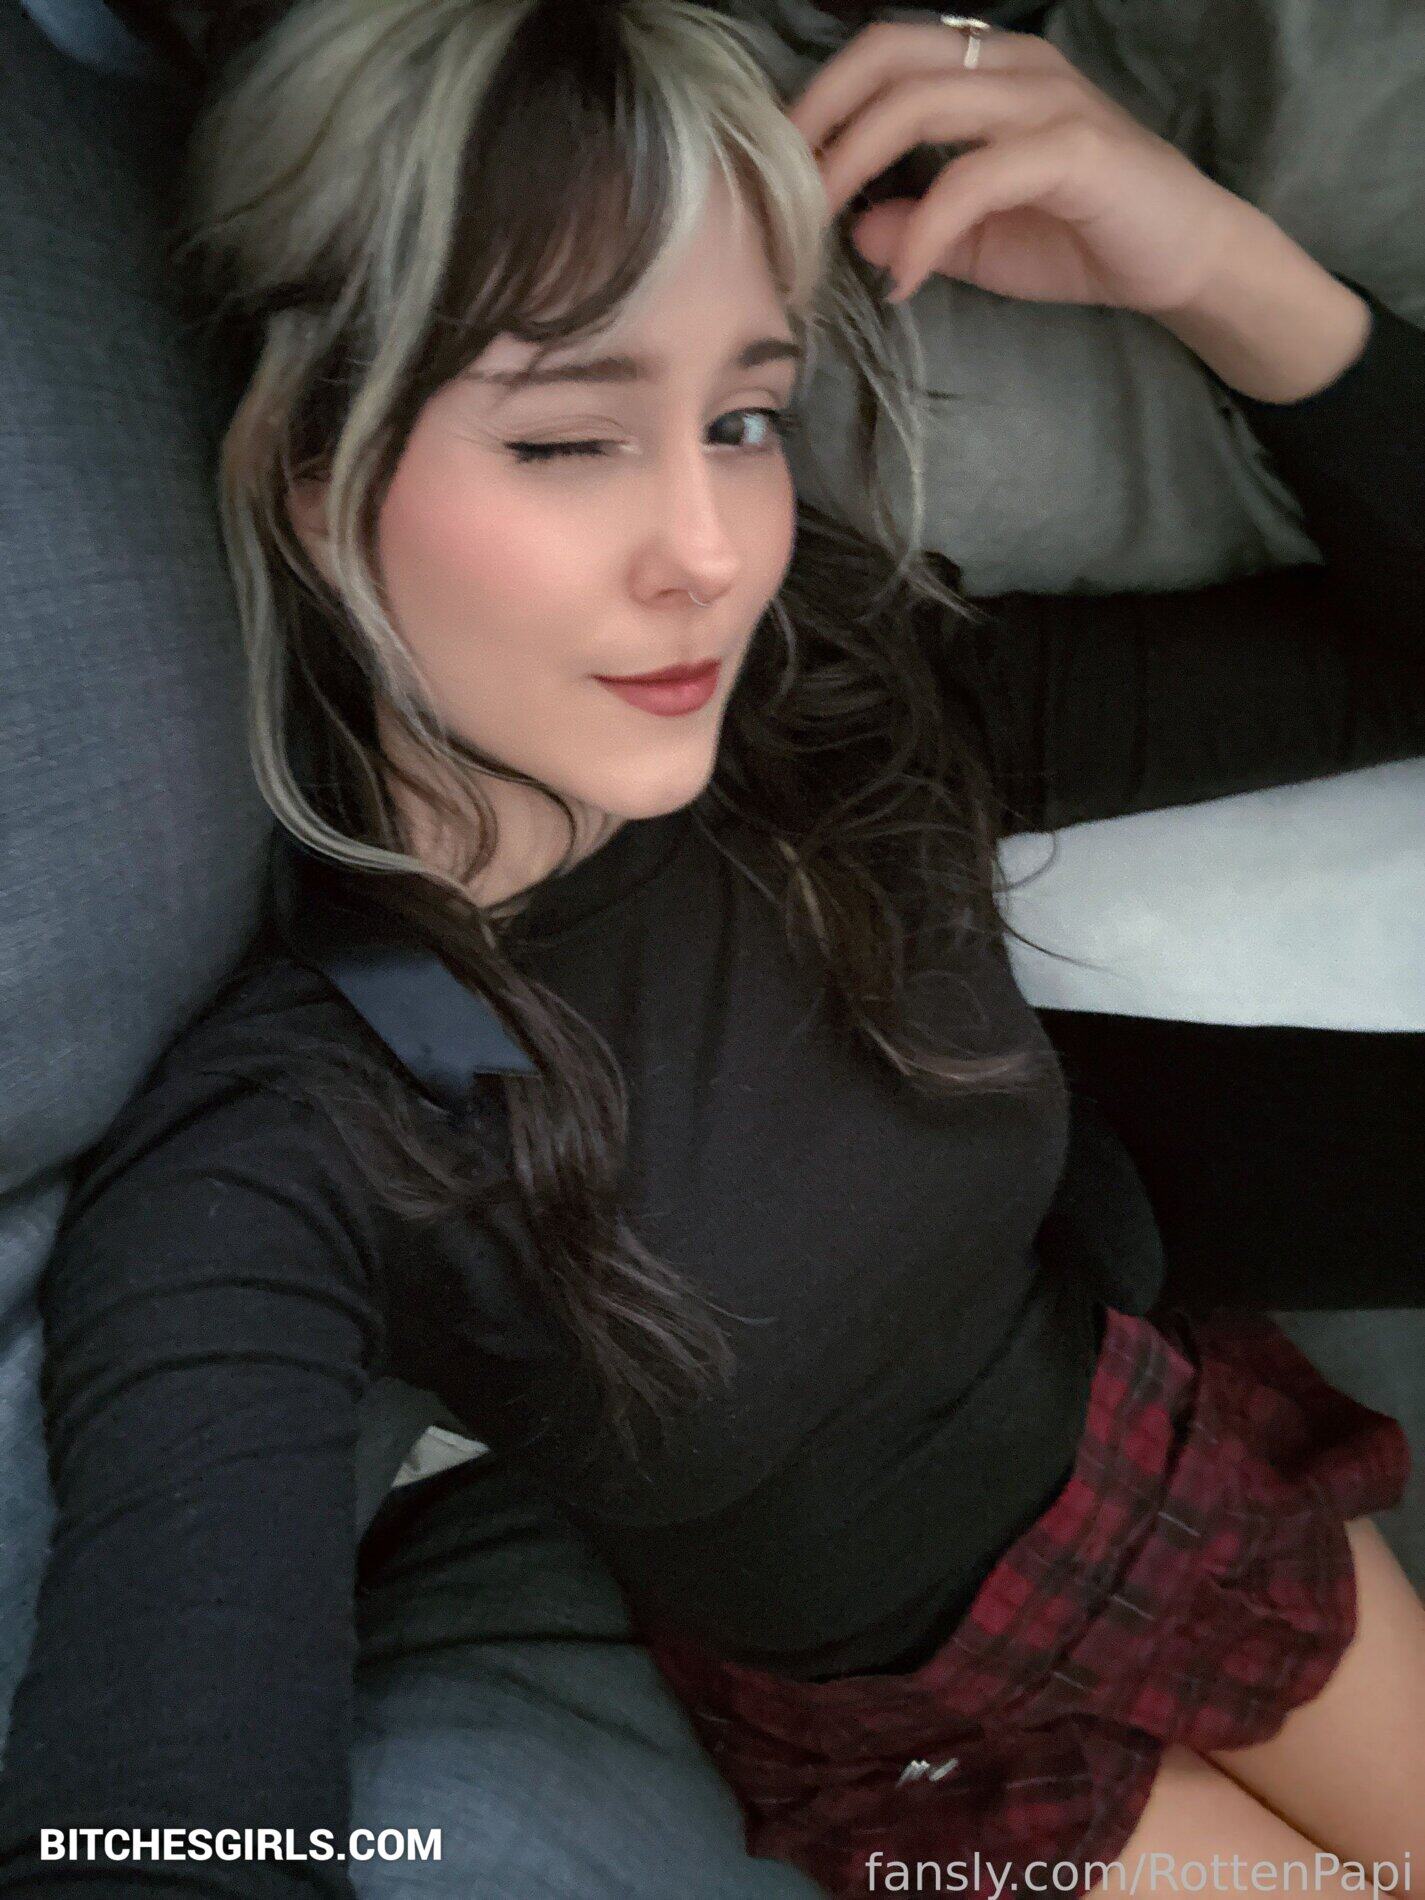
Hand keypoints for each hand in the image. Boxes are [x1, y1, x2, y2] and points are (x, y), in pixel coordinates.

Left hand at [785, 19, 1256, 314]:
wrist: (1185, 258)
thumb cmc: (1084, 238)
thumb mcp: (980, 239)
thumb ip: (919, 224)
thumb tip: (855, 228)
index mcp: (988, 68)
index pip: (884, 53)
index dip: (821, 99)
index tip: (778, 165)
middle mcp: (1014, 64)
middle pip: (889, 58)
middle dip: (821, 122)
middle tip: (782, 192)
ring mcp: (1045, 100)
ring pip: (921, 102)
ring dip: (855, 166)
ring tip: (821, 229)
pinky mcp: (1072, 150)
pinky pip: (973, 177)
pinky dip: (926, 231)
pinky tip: (905, 279)